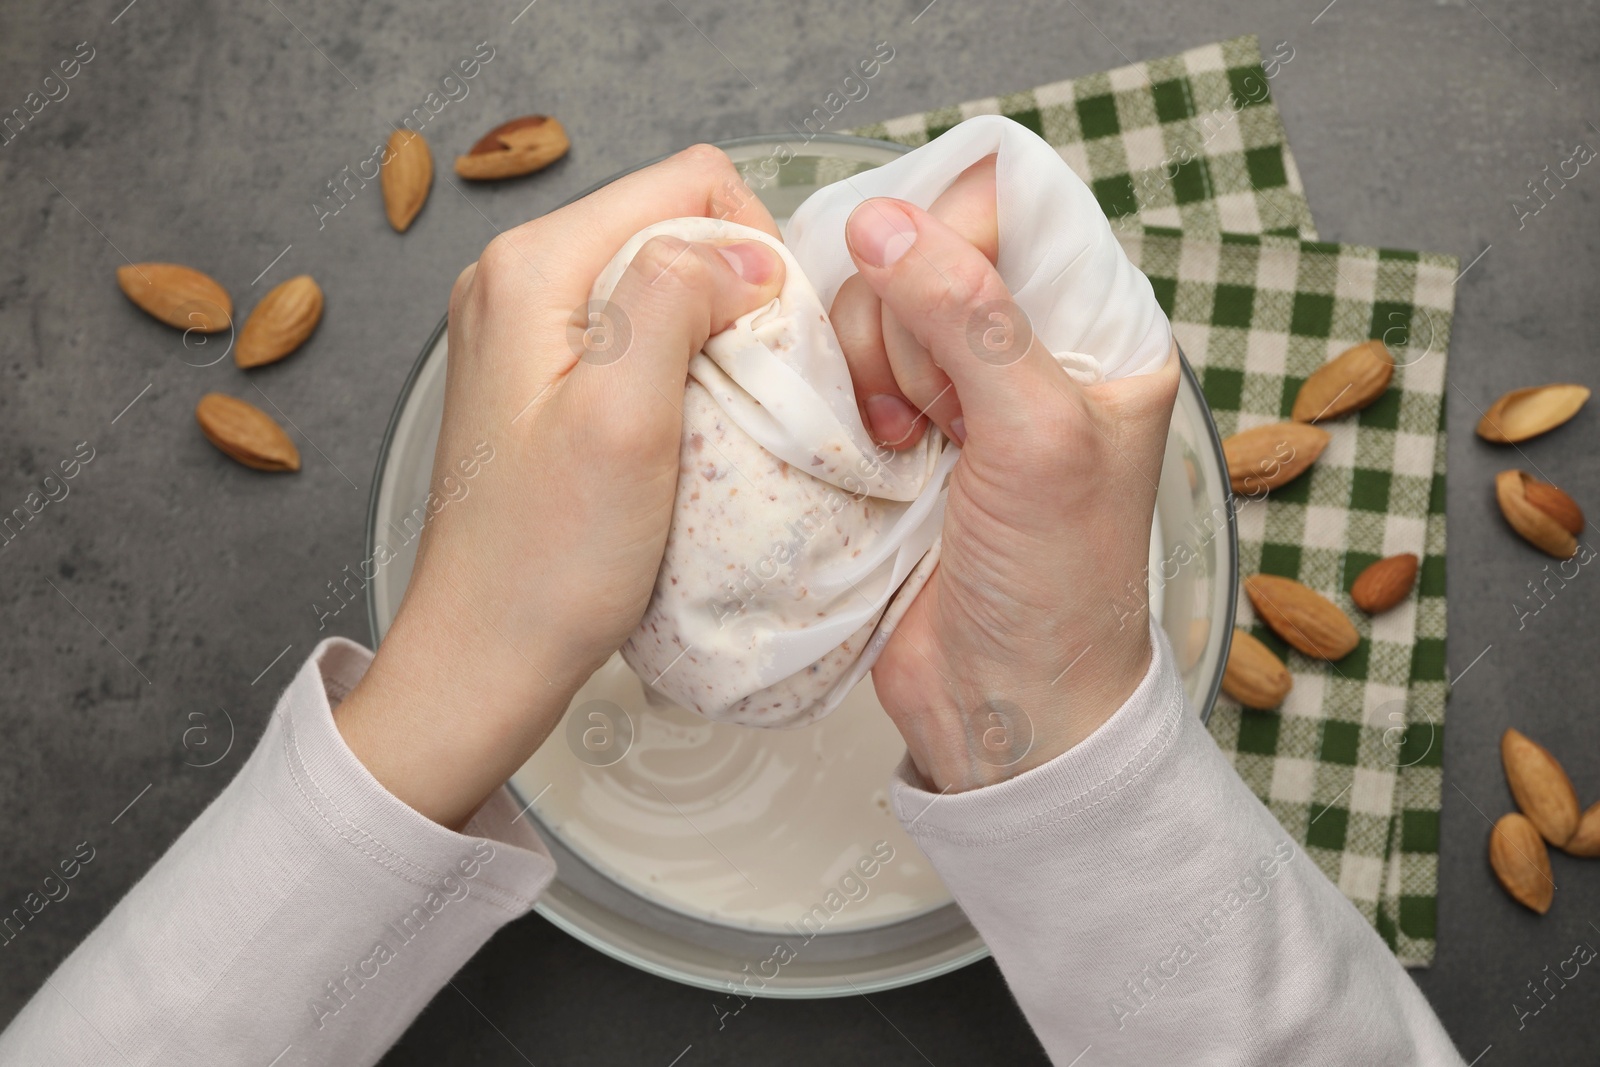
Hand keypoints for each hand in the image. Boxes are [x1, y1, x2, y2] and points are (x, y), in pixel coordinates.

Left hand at [335, 146, 786, 828]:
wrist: (486, 655)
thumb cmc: (550, 557)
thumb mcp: (625, 416)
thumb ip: (675, 299)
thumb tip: (746, 251)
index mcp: (532, 266)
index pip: (687, 183)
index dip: (752, 247)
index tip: (766, 338)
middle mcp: (517, 278)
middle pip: (672, 226)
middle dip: (732, 291)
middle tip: (749, 385)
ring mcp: (523, 328)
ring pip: (660, 282)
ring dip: (710, 335)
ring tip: (720, 412)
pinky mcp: (540, 378)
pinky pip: (634, 334)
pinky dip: (680, 368)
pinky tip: (686, 429)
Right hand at [835, 165, 1179, 792]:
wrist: (1005, 707)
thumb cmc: (1056, 583)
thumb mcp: (1036, 437)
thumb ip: (969, 319)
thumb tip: (881, 219)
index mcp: (1095, 327)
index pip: (1005, 210)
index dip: (950, 246)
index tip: (943, 321)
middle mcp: (1024, 345)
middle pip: (917, 253)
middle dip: (906, 332)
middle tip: (938, 419)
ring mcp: (953, 389)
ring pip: (867, 307)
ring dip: (869, 373)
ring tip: (904, 446)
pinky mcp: (894, 432)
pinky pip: (838, 365)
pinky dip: (839, 399)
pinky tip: (874, 450)